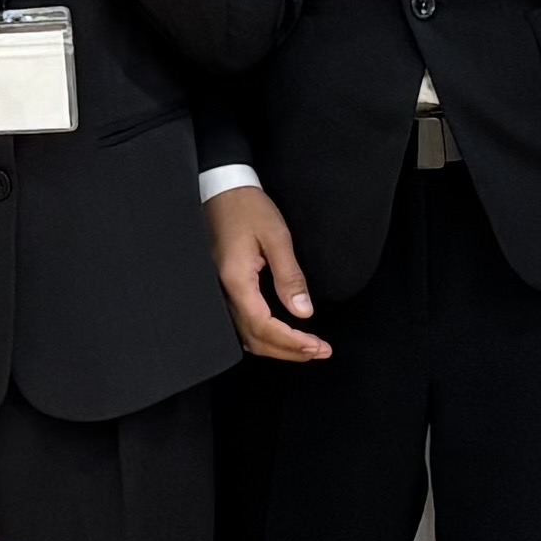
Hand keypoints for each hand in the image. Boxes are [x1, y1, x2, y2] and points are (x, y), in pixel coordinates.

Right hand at [209, 183, 330, 363]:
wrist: (221, 189)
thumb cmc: (246, 208)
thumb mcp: (276, 237)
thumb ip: (290, 277)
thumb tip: (303, 311)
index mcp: (236, 281)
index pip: (264, 327)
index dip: (292, 342)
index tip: (317, 346)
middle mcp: (224, 292)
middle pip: (255, 339)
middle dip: (289, 351)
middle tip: (319, 351)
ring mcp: (221, 292)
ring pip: (246, 336)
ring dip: (276, 347)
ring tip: (305, 349)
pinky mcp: (223, 287)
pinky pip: (241, 324)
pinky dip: (262, 336)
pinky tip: (280, 336)